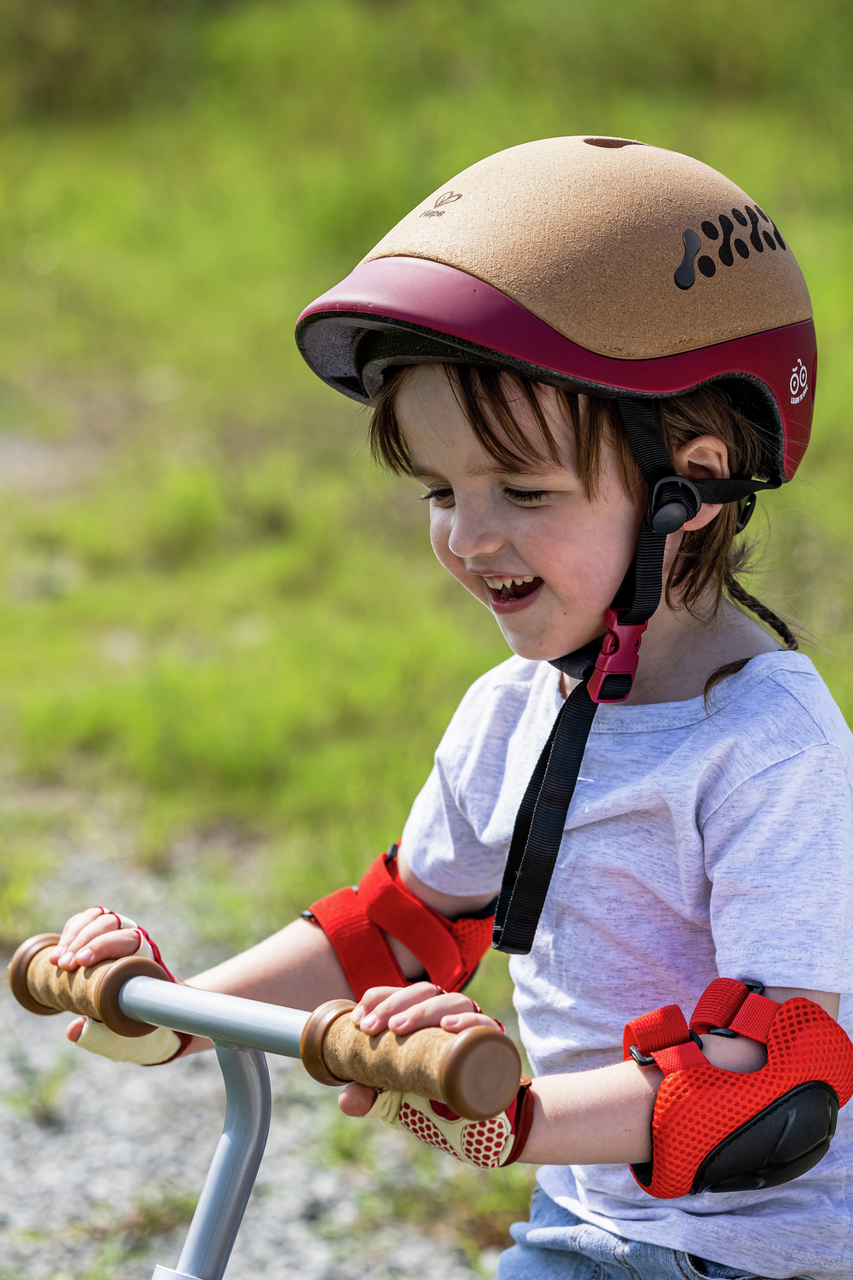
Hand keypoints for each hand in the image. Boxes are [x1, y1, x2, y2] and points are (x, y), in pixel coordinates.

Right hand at [47, 906, 183, 1059]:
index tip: (82, 962)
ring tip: (58, 962)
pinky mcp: (100, 932)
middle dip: (84, 941)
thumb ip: (98, 1035)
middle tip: (65, 965)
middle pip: (110, 923)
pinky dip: (69, 934)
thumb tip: (72, 1031)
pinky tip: (56, 954)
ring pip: (97, 918)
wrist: (135, 1010)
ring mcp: (117, 932)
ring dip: (74, 936)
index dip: (105, 945)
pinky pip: (84, 921)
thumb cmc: (128, 1023)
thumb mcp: (119, 1034)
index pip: (129, 939)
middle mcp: (133, 939)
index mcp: (145, 958)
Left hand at [340, 982, 498, 1116]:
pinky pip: (485, 1026)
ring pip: (453, 1000)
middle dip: (394, 1004)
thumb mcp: (398, 1101)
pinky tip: (448, 1027)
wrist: (487, 1123)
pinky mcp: (495, 1047)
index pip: (401, 994)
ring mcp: (473, 1028)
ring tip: (401, 1027)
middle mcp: (448, 1016)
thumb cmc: (438, 1101)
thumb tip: (346, 1100)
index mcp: (424, 1020)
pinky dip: (468, 1023)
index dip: (378, 999)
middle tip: (372, 1028)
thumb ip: (371, 1098)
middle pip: (424, 991)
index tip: (358, 1022)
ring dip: (424, 1010)